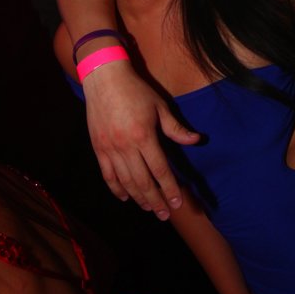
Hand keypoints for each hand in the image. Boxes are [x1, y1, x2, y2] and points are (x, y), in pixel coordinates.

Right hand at [82, 60, 199, 218]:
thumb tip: (196, 141)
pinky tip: (126, 197)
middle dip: (155, 200)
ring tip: (149, 209)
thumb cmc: (136, 91)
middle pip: (142, 181)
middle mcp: (125, 146)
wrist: (105, 79)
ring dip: (138, 198)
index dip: (169, 188)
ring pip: (125, 182)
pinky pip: (108, 175)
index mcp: (144, 136)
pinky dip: (116, 189)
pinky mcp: (98, 148)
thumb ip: (176, 128)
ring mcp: (109, 149)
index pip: (160, 169)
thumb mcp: (160, 106)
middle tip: (165, 214)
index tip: (178, 202)